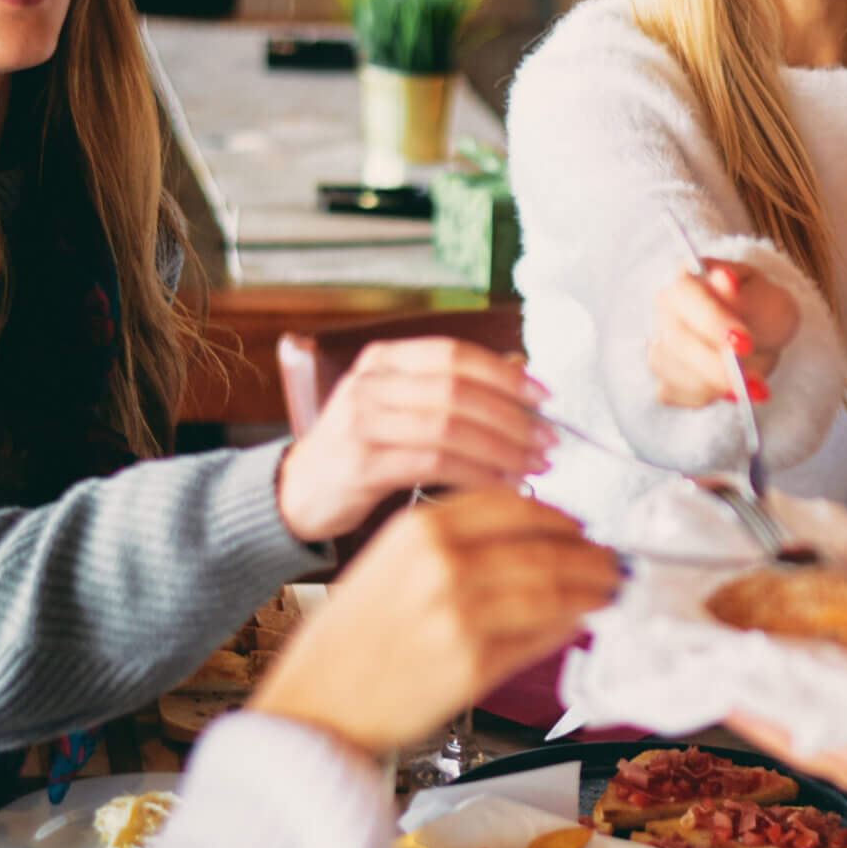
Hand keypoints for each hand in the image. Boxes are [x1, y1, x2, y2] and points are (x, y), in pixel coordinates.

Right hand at [251, 492, 621, 752]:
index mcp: (417, 530)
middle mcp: (440, 563)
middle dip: (590, 555)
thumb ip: (456, 546)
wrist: (314, 706)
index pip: (513, 505)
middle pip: (543, 546)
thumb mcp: (391, 567)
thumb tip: (533, 542)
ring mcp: (459, 613)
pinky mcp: (472, 663)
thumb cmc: (353, 643)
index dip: (558, 517)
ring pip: (552, 590)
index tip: (580, 529)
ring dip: (592, 590)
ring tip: (609, 592)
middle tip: (613, 563)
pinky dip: (567, 627)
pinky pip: (539, 637)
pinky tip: (578, 623)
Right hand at [275, 338, 552, 541]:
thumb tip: (521, 377)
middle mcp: (370, 383)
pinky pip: (434, 463)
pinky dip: (478, 474)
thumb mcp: (399, 408)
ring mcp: (362, 421)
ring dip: (503, 448)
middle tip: (549, 441)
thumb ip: (449, 391)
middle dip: (513, 417)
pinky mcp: (362, 463)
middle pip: (458, 390)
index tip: (545, 397)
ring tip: (534, 465)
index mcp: (383, 360)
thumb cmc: (361, 451)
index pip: (455, 355)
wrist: (297, 492)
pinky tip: (502, 485)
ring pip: (450, 426)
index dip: (505, 375)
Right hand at [649, 262, 799, 407]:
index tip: (745, 344)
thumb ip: (746, 297)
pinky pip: (677, 393)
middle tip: (754, 382)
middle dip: (716, 366)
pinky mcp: (664, 377)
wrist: (763, 335)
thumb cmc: (763, 311)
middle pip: (676, 340)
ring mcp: (660, 344)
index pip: (687, 295)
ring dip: (716, 386)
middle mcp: (665, 309)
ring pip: (675, 372)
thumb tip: (724, 279)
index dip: (713, 321)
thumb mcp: (768, 300)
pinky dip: (708, 397)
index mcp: (689, 278)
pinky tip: (732, 391)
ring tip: (755, 388)